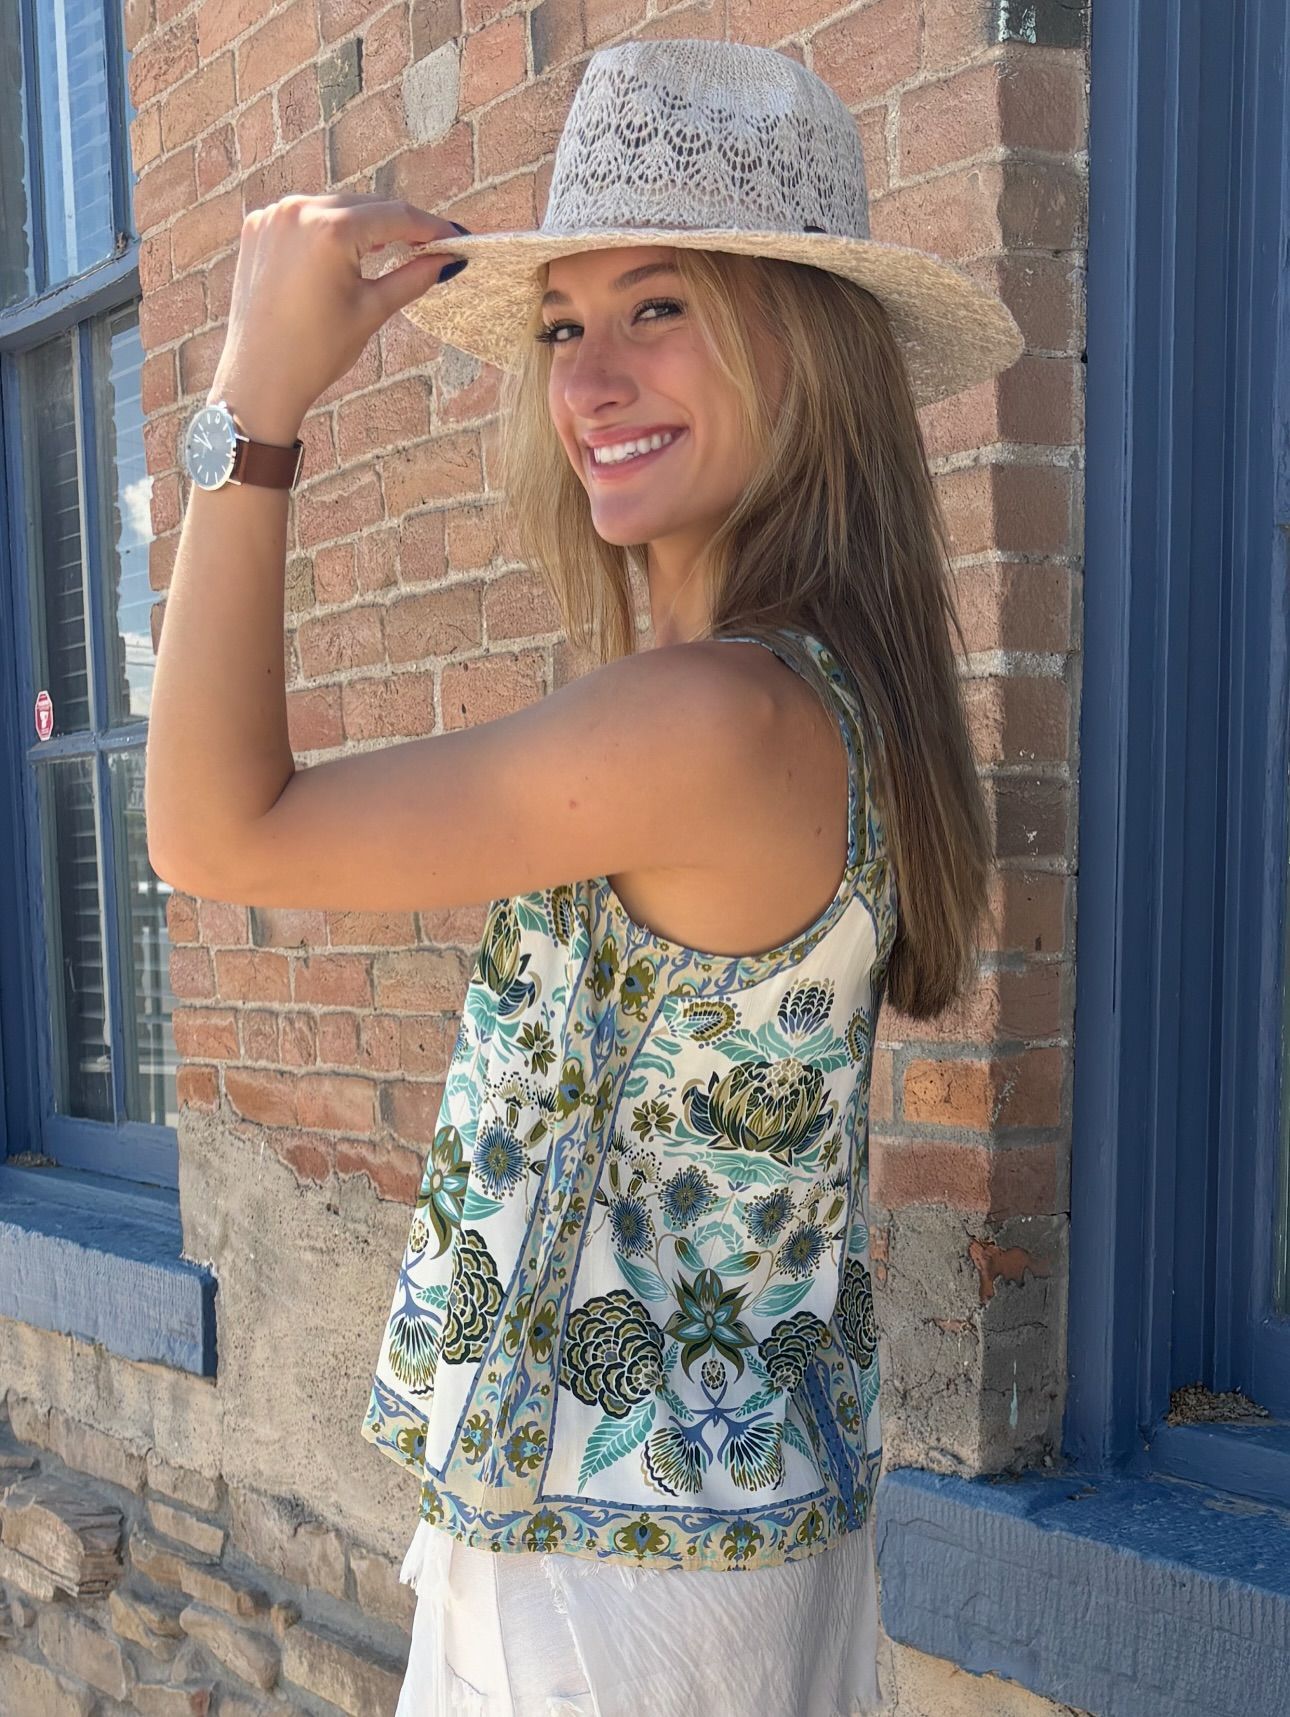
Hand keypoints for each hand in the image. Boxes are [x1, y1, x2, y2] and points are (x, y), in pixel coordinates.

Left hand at [207, 192, 465, 442]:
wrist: (258, 379)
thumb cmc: (316, 352)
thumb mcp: (371, 311)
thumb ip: (412, 278)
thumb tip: (449, 260)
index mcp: (330, 230)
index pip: (395, 216)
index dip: (430, 227)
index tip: (454, 237)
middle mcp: (298, 210)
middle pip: (365, 206)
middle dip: (398, 225)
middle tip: (430, 245)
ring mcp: (272, 216)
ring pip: (335, 207)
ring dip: (363, 225)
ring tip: (390, 248)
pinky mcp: (257, 227)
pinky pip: (304, 217)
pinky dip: (328, 229)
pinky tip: (343, 252)